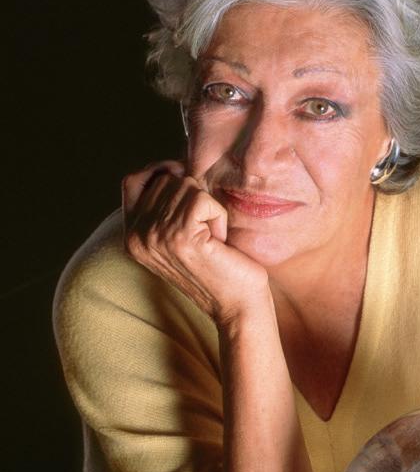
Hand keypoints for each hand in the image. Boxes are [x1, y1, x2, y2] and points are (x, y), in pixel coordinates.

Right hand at [122, 160, 270, 325]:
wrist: (237, 305)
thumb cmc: (217, 265)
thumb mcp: (178, 234)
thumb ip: (164, 206)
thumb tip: (172, 166)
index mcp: (131, 236)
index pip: (131, 180)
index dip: (160, 171)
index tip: (186, 183)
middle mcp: (137, 236)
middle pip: (165, 179)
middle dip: (194, 198)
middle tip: (204, 232)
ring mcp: (156, 236)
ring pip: (186, 186)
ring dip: (208, 209)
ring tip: (211, 239)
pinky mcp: (180, 237)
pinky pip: (203, 199)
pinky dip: (219, 216)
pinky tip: (218, 242)